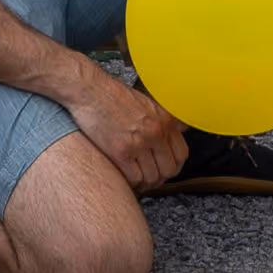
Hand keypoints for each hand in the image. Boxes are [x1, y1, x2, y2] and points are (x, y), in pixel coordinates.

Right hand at [68, 62, 189, 191]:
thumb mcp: (147, 102)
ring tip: (137, 180)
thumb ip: (163, 120)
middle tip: (150, 178)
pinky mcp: (120, 151)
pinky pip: (134, 178)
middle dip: (160, 178)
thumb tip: (182, 129)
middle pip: (169, 169)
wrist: (89, 90)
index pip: (182, 154)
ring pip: (152, 177)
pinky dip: (132, 183)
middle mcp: (155, 131)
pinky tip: (126, 177)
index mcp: (164, 119)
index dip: (174, 167)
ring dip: (145, 183)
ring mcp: (139, 142)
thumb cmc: (113, 95)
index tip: (164, 170)